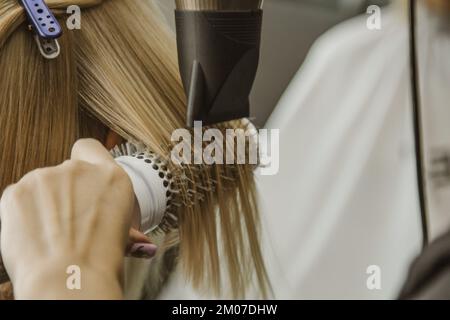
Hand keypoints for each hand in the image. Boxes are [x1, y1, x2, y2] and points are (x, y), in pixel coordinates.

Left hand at [0, 139, 135, 298]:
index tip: (81, 181)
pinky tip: (35, 234)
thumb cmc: (100, 263)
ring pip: (41, 185)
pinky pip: (19, 197)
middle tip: (70, 223)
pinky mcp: (17, 190)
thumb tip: (145, 247)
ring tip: (52, 234)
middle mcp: (79, 169)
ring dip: (45, 203)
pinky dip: (24, 213)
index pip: (90, 148)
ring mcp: (46, 177)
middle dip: (65, 192)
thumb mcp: (123, 241)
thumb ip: (129, 231)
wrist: (67, 280)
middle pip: (65, 171)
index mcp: (112, 177)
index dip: (84, 162)